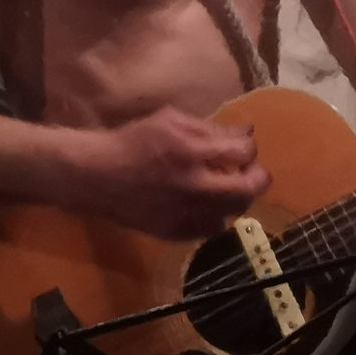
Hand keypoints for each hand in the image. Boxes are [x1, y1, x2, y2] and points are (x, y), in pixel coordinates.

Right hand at [71, 107, 272, 240]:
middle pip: (248, 190)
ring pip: (233, 213)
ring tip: (225, 187)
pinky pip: (211, 229)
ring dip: (236, 198)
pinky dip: (215, 215)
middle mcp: (193, 186)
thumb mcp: (170, 120)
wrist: (97, 177)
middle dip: (257, 178)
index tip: (243, 147)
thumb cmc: (133, 141)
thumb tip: (246, 132)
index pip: (243, 153)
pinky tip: (204, 203)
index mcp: (191, 152)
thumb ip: (210, 128)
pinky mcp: (177, 234)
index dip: (249, 148)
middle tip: (251, 172)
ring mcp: (186, 214)